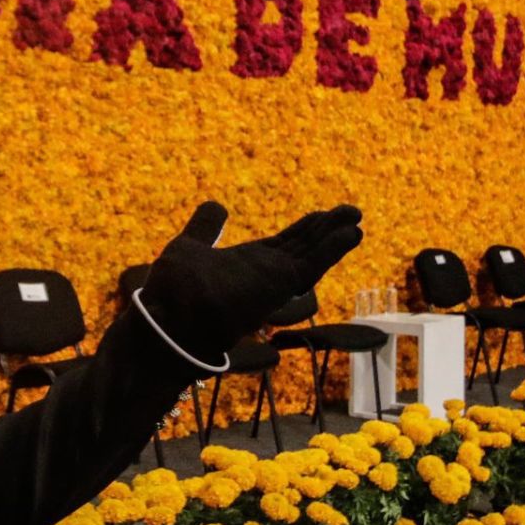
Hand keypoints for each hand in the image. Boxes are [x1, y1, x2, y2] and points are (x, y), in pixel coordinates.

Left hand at [135, 201, 362, 364]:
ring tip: (357, 219)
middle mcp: (264, 276)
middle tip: (353, 212)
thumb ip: (205, 228)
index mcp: (246, 267)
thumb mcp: (189, 249)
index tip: (323, 215)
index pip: (284, 246)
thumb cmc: (171, 291)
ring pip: (313, 256)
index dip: (305, 230)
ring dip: (335, 237)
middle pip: (304, 249)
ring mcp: (274, 282)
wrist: (168, 318)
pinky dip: (333, 248)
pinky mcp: (280, 285)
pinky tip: (352, 232)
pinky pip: (313, 264)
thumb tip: (217, 206)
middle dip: (327, 230)